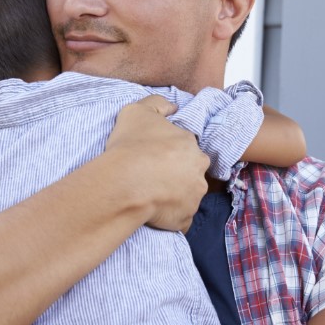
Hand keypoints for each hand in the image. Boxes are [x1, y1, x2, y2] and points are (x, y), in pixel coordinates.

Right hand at [104, 94, 208, 231]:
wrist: (126, 182)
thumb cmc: (131, 146)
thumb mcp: (138, 110)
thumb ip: (157, 104)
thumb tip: (173, 107)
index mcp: (191, 145)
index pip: (186, 148)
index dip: (170, 153)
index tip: (153, 158)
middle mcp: (199, 170)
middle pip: (191, 172)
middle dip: (178, 175)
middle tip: (153, 178)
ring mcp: (194, 197)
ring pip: (188, 196)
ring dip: (175, 197)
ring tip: (151, 197)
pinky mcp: (185, 218)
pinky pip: (180, 219)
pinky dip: (171, 218)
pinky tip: (154, 214)